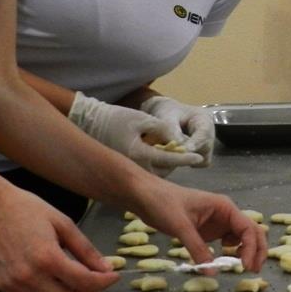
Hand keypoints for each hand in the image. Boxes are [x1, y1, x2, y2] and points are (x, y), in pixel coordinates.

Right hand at [0, 184, 118, 291]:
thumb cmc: (28, 209)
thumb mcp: (63, 223)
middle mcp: (29, 277)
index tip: (114, 275)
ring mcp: (13, 285)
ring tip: (79, 276)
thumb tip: (105, 268)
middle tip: (100, 280)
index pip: (83, 282)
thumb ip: (85, 249)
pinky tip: (55, 277)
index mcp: (47, 258)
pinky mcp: (3, 287)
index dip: (103, 282)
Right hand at [68, 92, 203, 172]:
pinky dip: (155, 165)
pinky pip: (146, 171)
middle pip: (163, 171)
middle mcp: (134, 167)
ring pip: (155, 173)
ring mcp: (129, 170)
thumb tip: (176, 141)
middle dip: (175, 162)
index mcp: (139, 155)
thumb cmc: (116, 118)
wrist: (91, 123)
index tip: (199, 157)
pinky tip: (157, 153)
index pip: (168, 159)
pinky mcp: (126, 169)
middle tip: (184, 151)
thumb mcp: (142, 119)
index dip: (185, 158)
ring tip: (171, 151)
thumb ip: (162, 129)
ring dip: (165, 164)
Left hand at [134, 183, 266, 272]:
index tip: (245, 267)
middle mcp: (225, 214)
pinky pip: (226, 244)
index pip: (248, 228)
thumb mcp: (181, 226)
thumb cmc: (164, 203)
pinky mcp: (208, 231)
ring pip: (241, 238)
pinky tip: (223, 262)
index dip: (251, 248)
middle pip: (251, 232)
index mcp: (224, 207)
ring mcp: (218, 223)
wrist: (145, 196)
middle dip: (256, 250)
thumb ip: (197, 249)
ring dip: (246, 252)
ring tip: (242, 269)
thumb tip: (212, 273)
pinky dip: (230, 254)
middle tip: (253, 271)